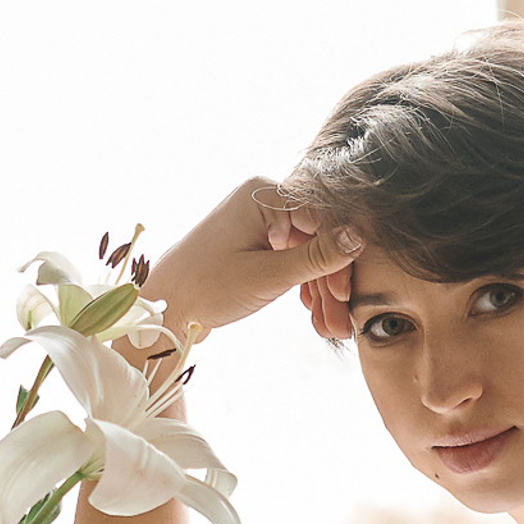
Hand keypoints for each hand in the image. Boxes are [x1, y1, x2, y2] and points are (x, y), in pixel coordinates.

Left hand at [147, 176, 360, 345]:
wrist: (165, 306)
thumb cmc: (207, 287)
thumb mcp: (267, 276)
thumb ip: (316, 257)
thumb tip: (359, 236)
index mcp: (264, 193)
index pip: (323, 220)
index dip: (340, 258)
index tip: (345, 295)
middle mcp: (265, 199)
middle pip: (318, 238)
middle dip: (330, 283)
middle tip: (340, 324)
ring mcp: (263, 221)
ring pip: (309, 253)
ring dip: (321, 291)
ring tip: (329, 329)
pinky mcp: (260, 241)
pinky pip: (294, 260)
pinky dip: (304, 287)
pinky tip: (315, 315)